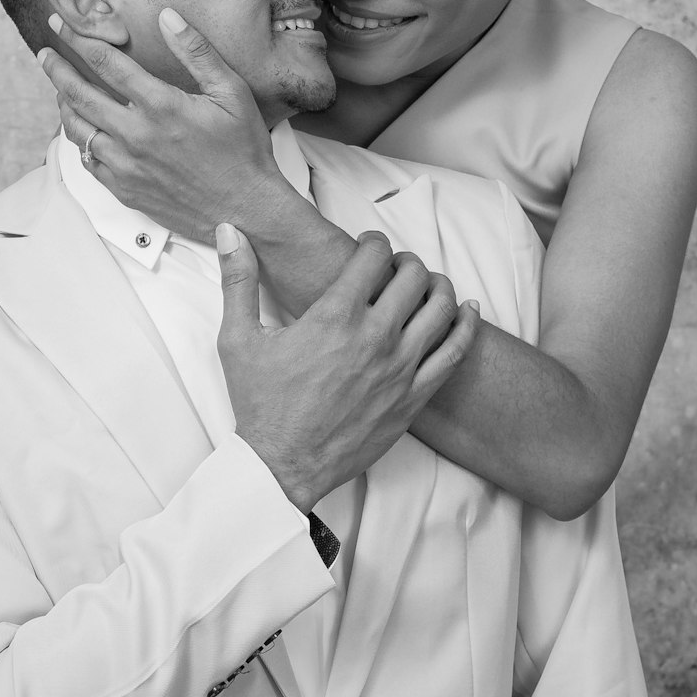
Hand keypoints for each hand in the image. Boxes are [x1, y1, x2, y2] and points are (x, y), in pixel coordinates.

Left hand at [38, 9, 280, 243]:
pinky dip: (79, 141)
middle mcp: (136, 135)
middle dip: (57, 68)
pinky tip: (82, 131)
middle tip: (45, 53)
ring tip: (60, 90)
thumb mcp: (232, 93)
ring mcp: (127, 166)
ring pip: (77, 129)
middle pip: (79, 94)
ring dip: (63, 104)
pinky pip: (87, 162)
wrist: (246, 210)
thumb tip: (168, 16)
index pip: (105, 62)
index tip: (62, 25)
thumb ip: (197, 52)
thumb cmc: (243, 152)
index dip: (79, 39)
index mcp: (161, 106)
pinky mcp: (125, 190)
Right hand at [216, 225, 478, 511]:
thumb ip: (237, 279)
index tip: (367, 246)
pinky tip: (467, 311)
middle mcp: (374, 337)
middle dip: (405, 262)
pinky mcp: (413, 397)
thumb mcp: (238, 339)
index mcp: (335, 316)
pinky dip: (466, 325)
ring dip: (437, 286)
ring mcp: (400, 368)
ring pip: (441, 307)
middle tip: (393, 268)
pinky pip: (455, 353)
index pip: (374, 255)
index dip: (373, 241)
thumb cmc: (261, 404)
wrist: (283, 466)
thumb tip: (229, 230)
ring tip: (424, 286)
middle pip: (414, 275)